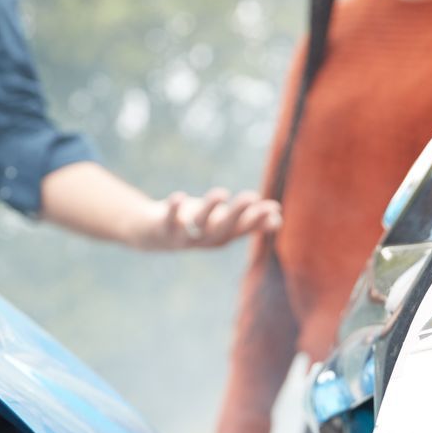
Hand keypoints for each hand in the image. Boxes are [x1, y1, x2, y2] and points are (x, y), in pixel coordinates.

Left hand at [137, 187, 281, 250]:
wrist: (154, 235)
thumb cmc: (194, 226)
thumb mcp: (222, 223)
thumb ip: (248, 222)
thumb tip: (278, 218)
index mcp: (221, 237)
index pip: (242, 229)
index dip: (257, 220)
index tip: (273, 208)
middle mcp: (205, 239)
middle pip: (223, 229)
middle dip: (237, 213)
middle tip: (252, 196)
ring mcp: (183, 236)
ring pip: (198, 225)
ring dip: (209, 209)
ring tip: (221, 193)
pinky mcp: (163, 229)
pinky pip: (168, 221)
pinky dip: (173, 209)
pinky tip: (180, 197)